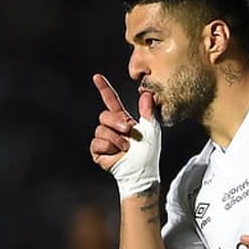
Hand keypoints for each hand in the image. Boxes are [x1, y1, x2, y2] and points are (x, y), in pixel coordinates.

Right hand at [89, 73, 160, 196]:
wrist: (141, 172)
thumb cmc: (148, 153)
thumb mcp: (151, 130)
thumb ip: (148, 112)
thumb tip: (146, 94)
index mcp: (122, 119)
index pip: (111, 100)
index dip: (104, 88)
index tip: (97, 77)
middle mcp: (111, 127)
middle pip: (104, 115)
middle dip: (117, 122)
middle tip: (128, 131)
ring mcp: (103, 139)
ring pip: (100, 129)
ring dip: (116, 139)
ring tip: (126, 147)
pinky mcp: (97, 150)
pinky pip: (97, 143)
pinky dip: (109, 148)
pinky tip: (117, 154)